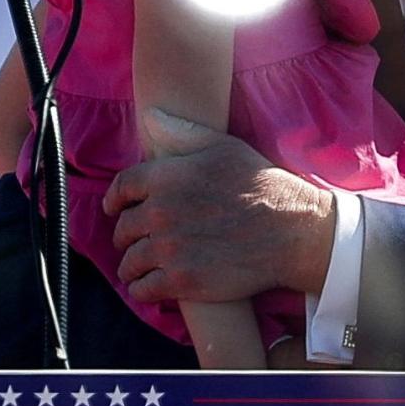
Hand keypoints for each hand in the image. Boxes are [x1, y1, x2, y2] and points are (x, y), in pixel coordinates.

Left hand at [104, 109, 335, 304]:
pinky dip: (142, 289)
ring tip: (138, 268)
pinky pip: (143, 288)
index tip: (114, 209)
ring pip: (130, 261)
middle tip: (132, 241)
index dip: (114, 200)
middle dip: (125, 235)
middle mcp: (161, 212)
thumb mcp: (222, 146)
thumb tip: (150, 116)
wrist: (291, 231)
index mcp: (167, 177)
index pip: (122, 187)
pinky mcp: (182, 281)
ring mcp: (170, 249)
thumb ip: (180, 133)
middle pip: (123, 227)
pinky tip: (148, 286)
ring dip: (131, 265)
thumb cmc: (260, 185)